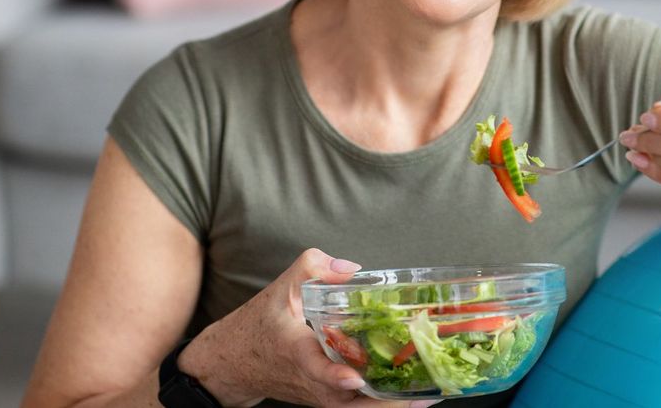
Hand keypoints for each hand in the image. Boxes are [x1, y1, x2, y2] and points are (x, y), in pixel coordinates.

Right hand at [179, 248, 441, 406]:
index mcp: (296, 353)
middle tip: (420, 397)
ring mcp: (320, 396)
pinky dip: (382, 405)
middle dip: (383, 403)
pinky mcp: (326, 401)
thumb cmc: (259, 325)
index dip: (334, 376)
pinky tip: (412, 397)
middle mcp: (311, 382)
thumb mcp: (281, 289)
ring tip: (426, 398)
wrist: (234, 363)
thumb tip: (352, 267)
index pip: (316, 369)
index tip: (354, 377)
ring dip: (389, 406)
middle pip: (347, 402)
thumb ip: (313, 268)